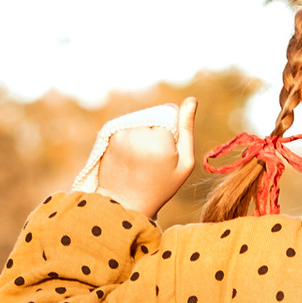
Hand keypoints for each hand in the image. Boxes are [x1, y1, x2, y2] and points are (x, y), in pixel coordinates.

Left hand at [77, 95, 195, 220]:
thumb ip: (187, 129)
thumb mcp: (183, 163)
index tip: (167, 153)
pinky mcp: (110, 135)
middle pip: (154, 115)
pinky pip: (128, 126)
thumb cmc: (160, 186)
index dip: (173, 132)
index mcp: (159, 140)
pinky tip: (131, 155)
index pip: (171, 114)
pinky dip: (131, 136)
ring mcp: (121, 133)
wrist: (125, 203)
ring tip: (141, 158)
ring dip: (144, 132)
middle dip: (157, 130)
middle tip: (153, 158)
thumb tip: (191, 99)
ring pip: (141, 120)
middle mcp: (138, 133)